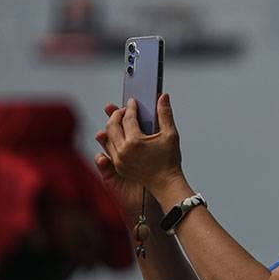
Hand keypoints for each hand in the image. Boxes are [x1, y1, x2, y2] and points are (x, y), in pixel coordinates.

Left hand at [95, 94, 183, 208]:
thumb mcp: (170, 135)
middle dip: (117, 114)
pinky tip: (119, 134)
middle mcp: (122, 151)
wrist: (165, 183)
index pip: (128, 118)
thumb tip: (164, 96)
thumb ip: (165, 114)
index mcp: (135, 142)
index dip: (131, 107)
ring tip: (120, 119)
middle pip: (112, 126)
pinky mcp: (117, 166)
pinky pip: (109, 148)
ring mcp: (118, 160)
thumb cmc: (170, 160)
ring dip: (112, 126)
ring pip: (107, 137)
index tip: (133, 101)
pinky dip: (112, 138)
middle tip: (125, 109)